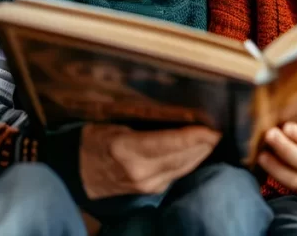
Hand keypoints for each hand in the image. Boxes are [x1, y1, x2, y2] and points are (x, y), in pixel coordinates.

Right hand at [79, 123, 219, 199]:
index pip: (171, 142)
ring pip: (184, 167)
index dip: (196, 135)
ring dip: (201, 152)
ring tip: (214, 137)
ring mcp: (146, 184)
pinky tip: (198, 150)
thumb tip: (173, 106)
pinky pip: (177, 174)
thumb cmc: (93, 140)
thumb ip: (141, 119)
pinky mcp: (150, 191)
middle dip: (205, 143)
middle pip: (183, 156)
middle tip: (220, 127)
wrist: (76, 173)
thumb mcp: (113, 123)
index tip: (213, 126)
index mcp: (128, 149)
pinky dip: (190, 161)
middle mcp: (140, 170)